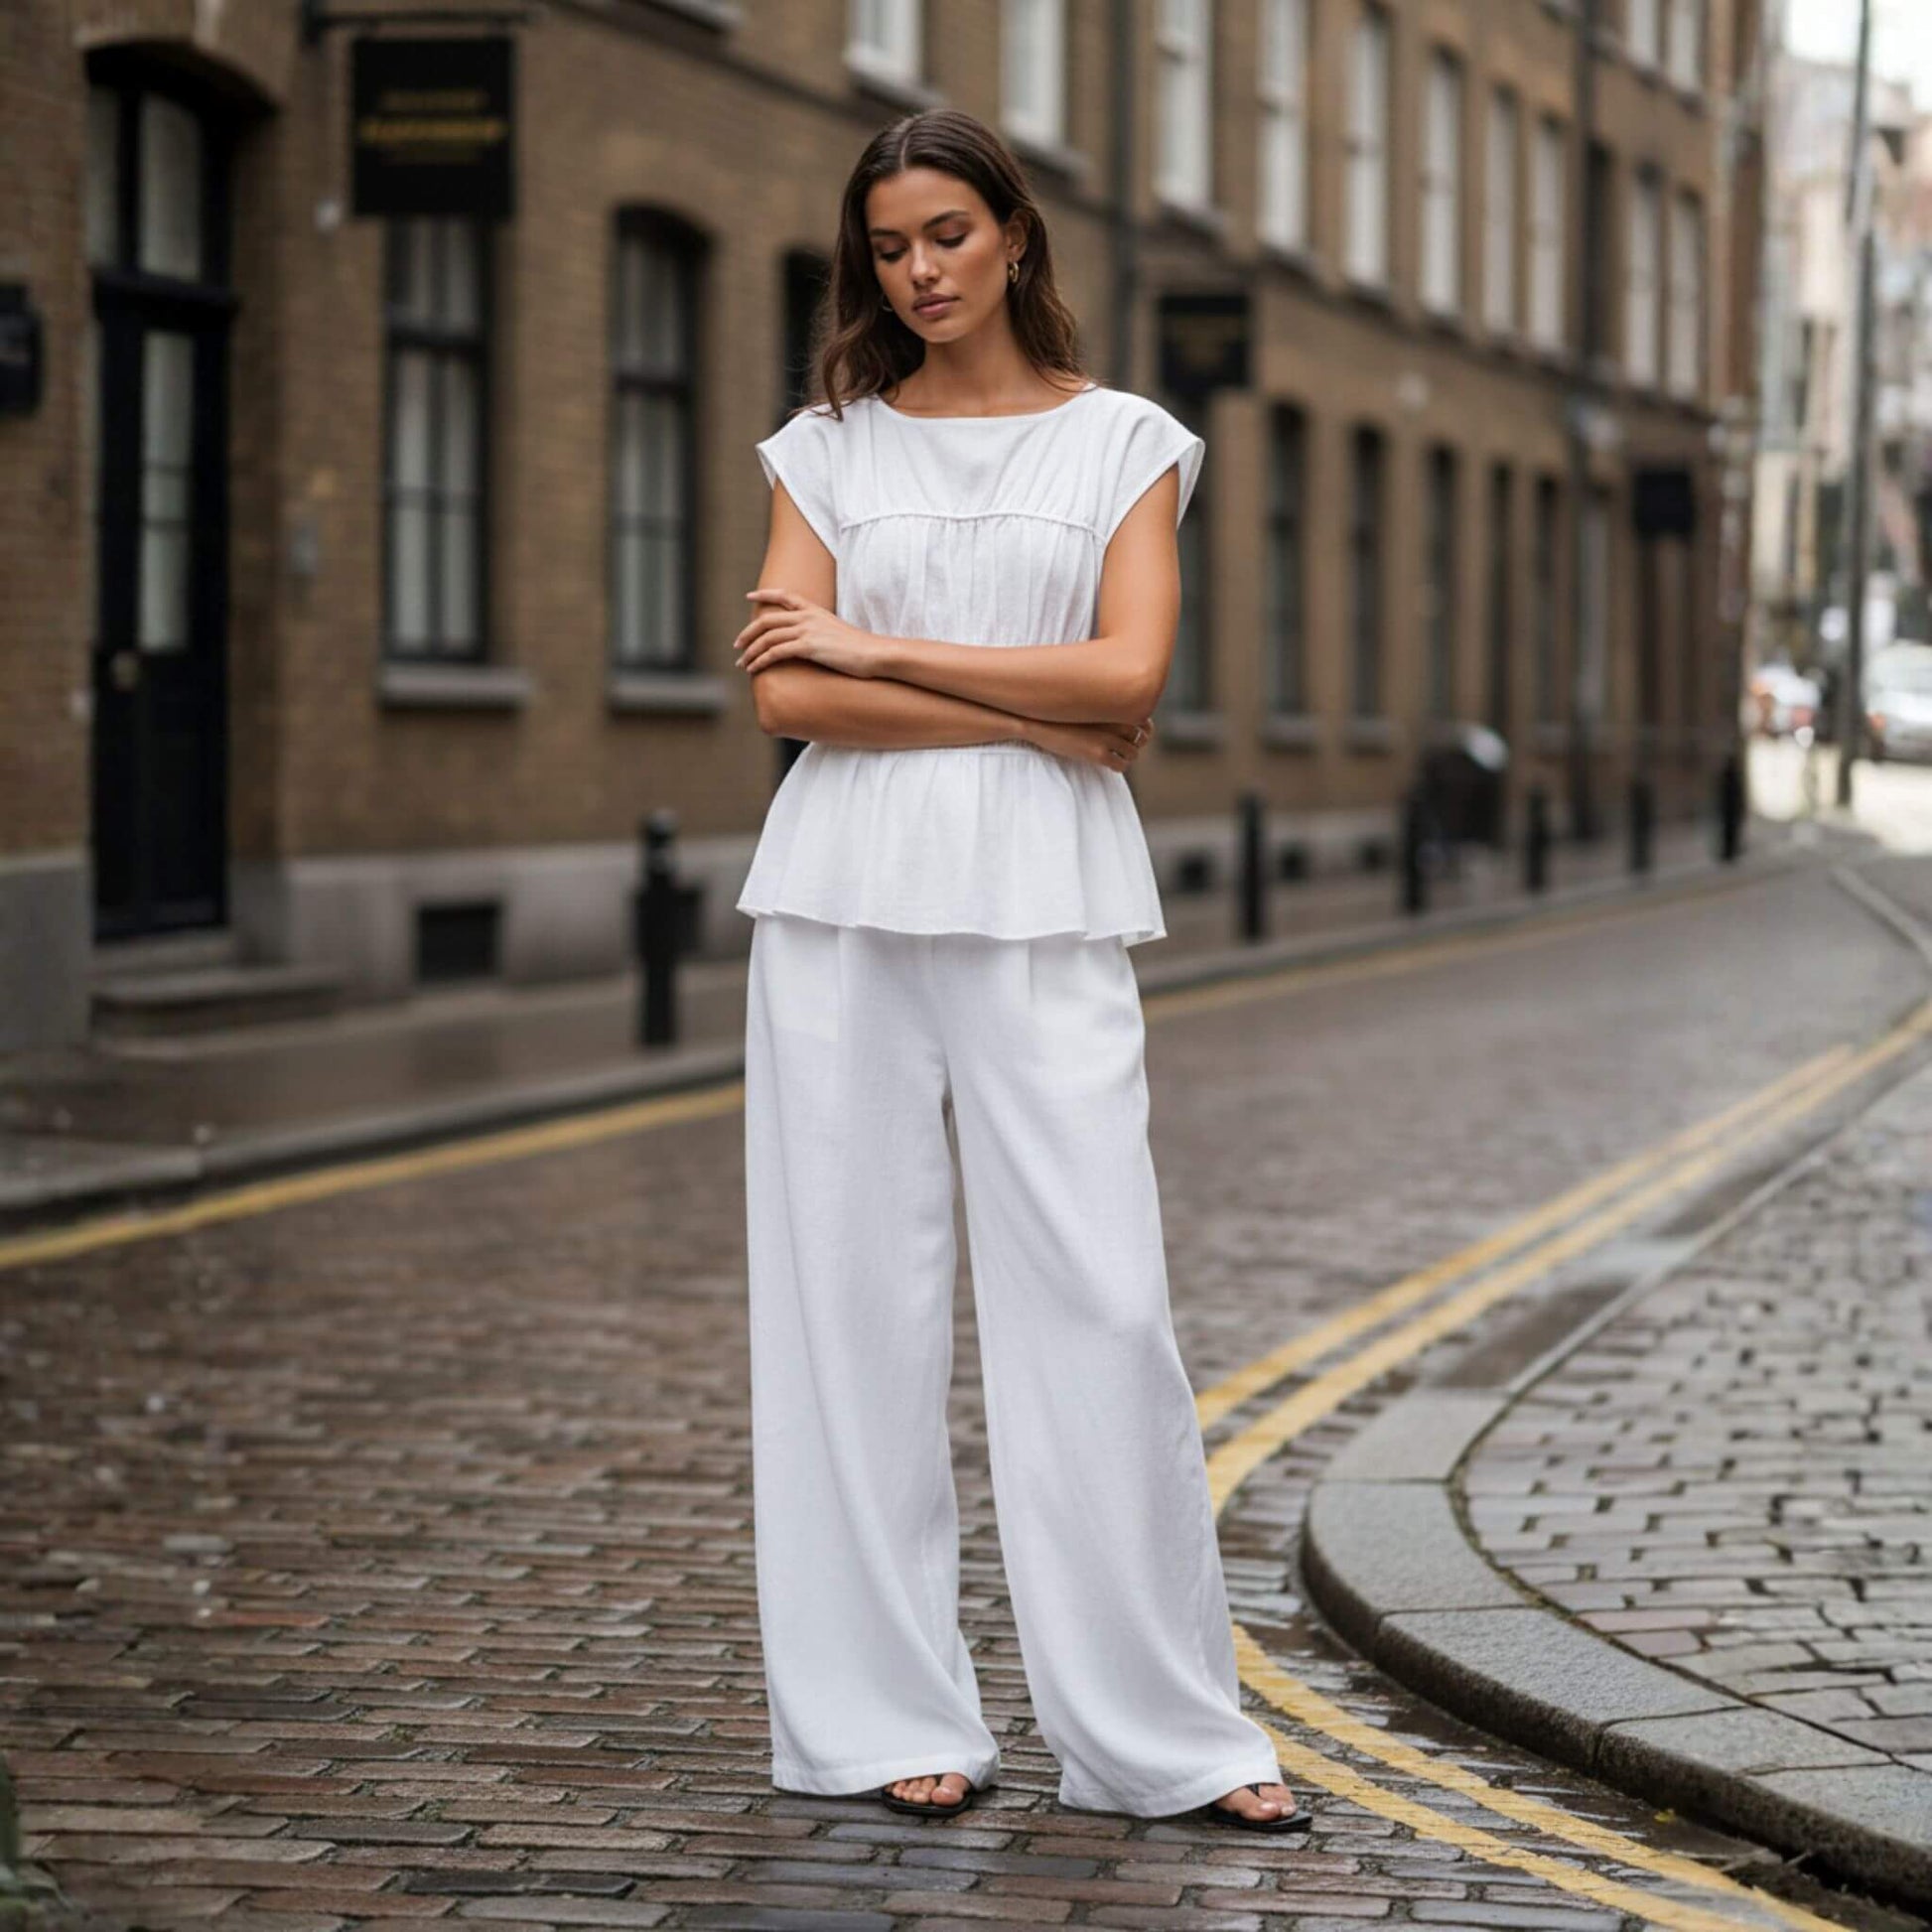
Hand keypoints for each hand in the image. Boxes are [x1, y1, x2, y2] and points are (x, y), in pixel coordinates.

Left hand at [736, 589, 888, 679]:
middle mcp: (808, 617)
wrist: (875, 654)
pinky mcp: (808, 647)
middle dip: (748, 633)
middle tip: (738, 646)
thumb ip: (821, 632)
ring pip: (768, 638)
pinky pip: (776, 652)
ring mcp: (807, 631)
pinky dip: (761, 661)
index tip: (749, 596)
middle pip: (767, 620)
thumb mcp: (838, 634)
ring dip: (751, 652)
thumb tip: (813, 643)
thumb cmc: (861, 649)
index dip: (765, 594)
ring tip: (743, 664)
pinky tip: (755, 670)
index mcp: (815, 610)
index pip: (785, 595)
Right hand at [1020, 714, 1154, 770]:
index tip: (1132, 734)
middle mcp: (1115, 720)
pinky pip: (1121, 765)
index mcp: (1114, 706)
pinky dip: (1118, 766)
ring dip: (1126, 756)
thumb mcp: (1086, 702)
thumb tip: (1116, 711)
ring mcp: (1108, 738)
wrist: (1040, 722)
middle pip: (1141, 737)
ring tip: (1114, 756)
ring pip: (1133, 753)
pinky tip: (1108, 764)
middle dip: (1135, 743)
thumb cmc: (1060, 711)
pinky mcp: (1099, 754)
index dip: (1142, 729)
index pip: (1144, 720)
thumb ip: (1103, 704)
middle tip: (1123, 746)